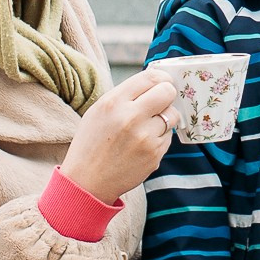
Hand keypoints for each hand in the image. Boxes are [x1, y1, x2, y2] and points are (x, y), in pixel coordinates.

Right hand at [62, 68, 178, 206]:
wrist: (87, 182)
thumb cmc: (92, 143)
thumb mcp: (98, 111)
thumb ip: (125, 95)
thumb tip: (155, 82)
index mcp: (114, 102)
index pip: (151, 77)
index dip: (161, 78)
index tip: (163, 82)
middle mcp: (131, 117)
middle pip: (167, 92)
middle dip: (168, 94)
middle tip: (162, 100)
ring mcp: (145, 137)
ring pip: (172, 114)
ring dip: (165, 117)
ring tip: (149, 125)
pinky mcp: (154, 154)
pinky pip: (168, 136)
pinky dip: (160, 137)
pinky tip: (143, 143)